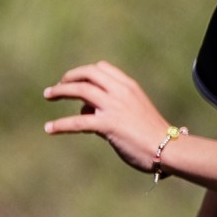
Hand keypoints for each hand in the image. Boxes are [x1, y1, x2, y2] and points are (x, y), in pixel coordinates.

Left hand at [43, 60, 175, 172]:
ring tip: (48, 96)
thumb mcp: (134, 111)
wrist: (168, 148)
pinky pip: (78, 122)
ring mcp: (114, 107)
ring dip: (60, 91)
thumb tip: (86, 110)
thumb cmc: (151, 134)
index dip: (84, 72)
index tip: (73, 80)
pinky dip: (61, 124)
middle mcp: (121, 92)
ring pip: (80, 90)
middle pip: (88, 74)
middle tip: (55, 88)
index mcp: (129, 86)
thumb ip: (110, 106)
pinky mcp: (108, 125)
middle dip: (69, 78)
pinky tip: (49, 129)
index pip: (102, 68)